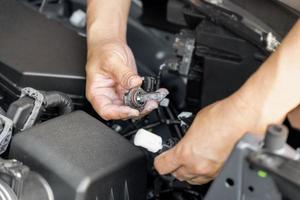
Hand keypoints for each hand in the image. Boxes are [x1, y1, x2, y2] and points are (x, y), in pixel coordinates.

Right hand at [86, 41, 157, 119]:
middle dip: (136, 110)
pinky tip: (155, 95)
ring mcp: (119, 94)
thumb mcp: (112, 61)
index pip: (107, 111)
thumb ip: (124, 74)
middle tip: (148, 105)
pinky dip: (146, 99)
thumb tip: (134, 83)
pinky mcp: (128, 90)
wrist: (109, 44)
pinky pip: (137, 99)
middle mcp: (108, 97)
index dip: (119, 113)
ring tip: (154, 100)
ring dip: (143, 106)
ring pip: (131, 107)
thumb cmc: (102, 52)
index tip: (132, 110)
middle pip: (121, 112)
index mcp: (97, 93)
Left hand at [154, 95, 268, 184]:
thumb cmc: (223, 117)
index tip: (160, 159)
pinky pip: (208, 177)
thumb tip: (186, 139)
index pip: (163, 167)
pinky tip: (205, 160)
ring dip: (189, 171)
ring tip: (190, 160)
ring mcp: (212, 171)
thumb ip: (187, 136)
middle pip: (177, 176)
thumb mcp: (194, 122)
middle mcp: (198, 166)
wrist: (244, 119)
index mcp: (186, 153)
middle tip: (175, 158)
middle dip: (174, 167)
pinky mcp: (223, 171)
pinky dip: (203, 171)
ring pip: (193, 179)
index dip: (159, 162)